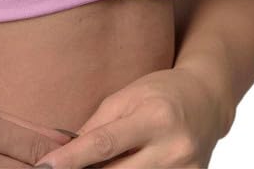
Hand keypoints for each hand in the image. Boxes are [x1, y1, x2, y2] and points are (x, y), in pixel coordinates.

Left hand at [32, 66, 228, 167]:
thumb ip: (98, 124)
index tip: (45, 166)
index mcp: (154, 117)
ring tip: (90, 166)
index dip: (71, 159)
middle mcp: (173, 148)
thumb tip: (66, 150)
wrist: (207, 101)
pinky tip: (120, 167)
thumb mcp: (127, 96)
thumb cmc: (160, 92)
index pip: (104, 144)